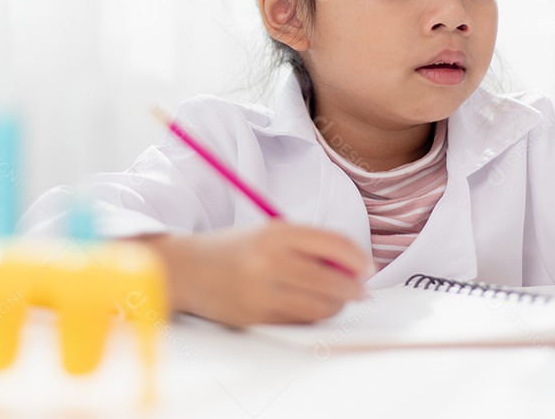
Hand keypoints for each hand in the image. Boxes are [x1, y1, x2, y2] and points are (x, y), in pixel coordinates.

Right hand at [141, 222, 370, 326]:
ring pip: (320, 307)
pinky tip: (308, 305)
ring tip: (334, 298)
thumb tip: (354, 268)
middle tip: (360, 289)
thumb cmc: (235, 248)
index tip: (367, 266)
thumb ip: (310, 245)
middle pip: (332, 280)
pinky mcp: (257, 317)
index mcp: (276, 233)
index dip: (357, 257)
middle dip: (354, 287)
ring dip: (336, 305)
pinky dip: (311, 315)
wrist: (188, 269)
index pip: (332, 244)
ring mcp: (262, 292)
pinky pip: (300, 321)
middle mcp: (269, 261)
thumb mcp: (271, 233)